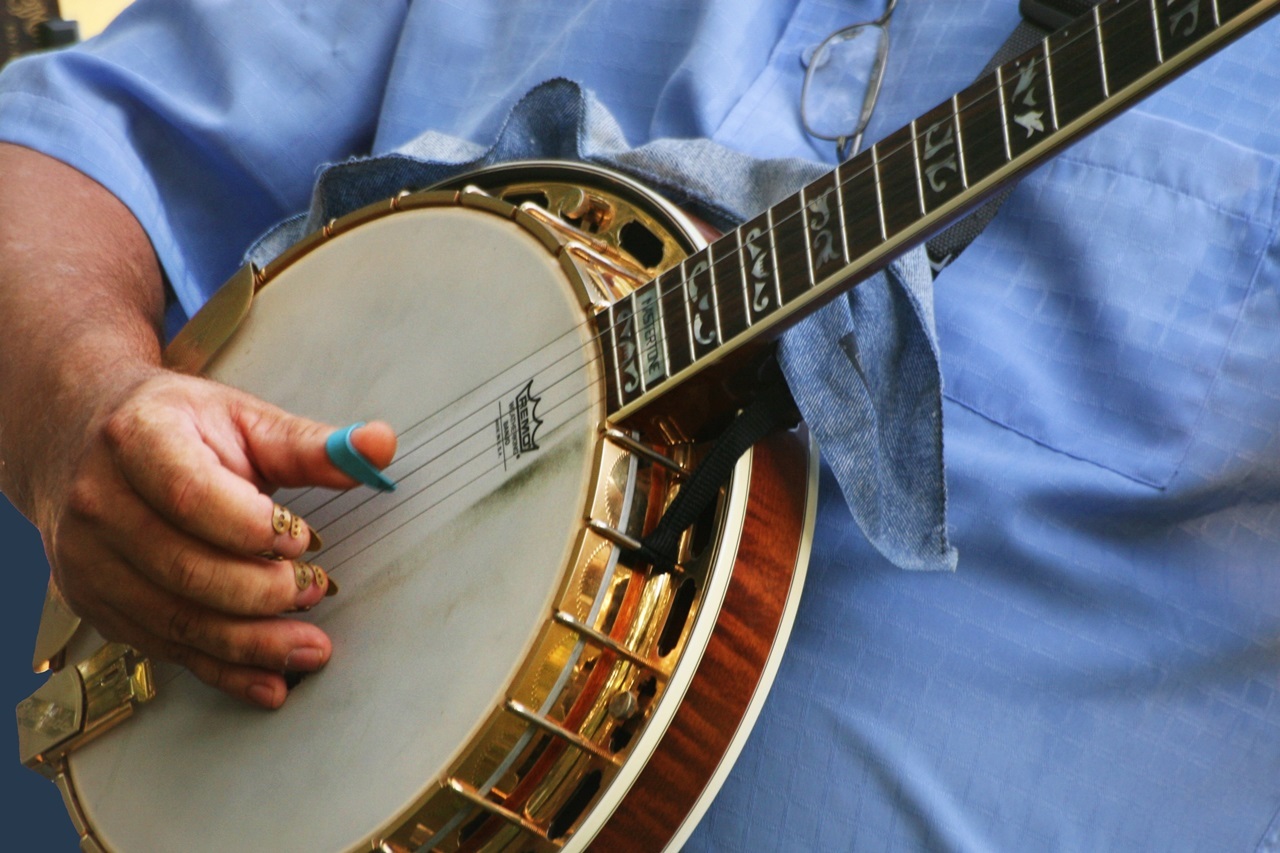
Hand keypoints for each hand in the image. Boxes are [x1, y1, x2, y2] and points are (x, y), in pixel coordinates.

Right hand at [39, 369, 395, 707]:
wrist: (79, 439)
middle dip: (262, 591)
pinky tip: (270, 681)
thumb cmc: (174, 426)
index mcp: (136, 438)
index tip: (304, 538)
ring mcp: (88, 560)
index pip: (191, 494)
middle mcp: (99, 502)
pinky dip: (224, 671)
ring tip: (311, 645)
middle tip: (317, 588)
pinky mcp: (95, 603)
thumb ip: (311, 444)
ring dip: (252, 643)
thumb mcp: (242, 418)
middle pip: (184, 568)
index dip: (253, 527)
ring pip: (175, 619)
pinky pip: (164, 649)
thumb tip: (378, 447)